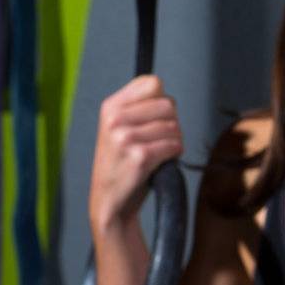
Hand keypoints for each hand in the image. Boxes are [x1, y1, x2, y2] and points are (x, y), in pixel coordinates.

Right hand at [89, 74, 183, 233]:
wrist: (110, 202)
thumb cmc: (121, 164)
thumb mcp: (119, 128)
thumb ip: (139, 107)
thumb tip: (165, 92)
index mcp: (110, 107)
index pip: (152, 82)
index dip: (162, 101)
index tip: (154, 118)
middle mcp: (115, 119)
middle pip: (168, 104)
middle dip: (171, 124)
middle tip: (157, 141)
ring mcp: (126, 138)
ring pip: (174, 127)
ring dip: (173, 142)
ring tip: (156, 154)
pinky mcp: (140, 157)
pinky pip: (174, 146)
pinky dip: (173, 156)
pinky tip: (159, 164)